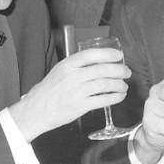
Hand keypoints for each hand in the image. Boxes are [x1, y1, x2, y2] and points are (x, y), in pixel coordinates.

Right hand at [10, 48, 129, 142]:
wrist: (36, 110)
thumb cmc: (48, 90)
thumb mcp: (59, 71)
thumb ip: (77, 66)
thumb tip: (100, 62)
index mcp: (67, 65)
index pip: (91, 54)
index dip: (108, 53)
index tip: (119, 55)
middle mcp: (73, 76)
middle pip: (102, 70)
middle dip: (119, 70)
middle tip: (127, 72)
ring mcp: (77, 92)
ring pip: (105, 85)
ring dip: (119, 85)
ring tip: (124, 86)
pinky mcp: (80, 106)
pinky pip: (103, 100)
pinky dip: (115, 97)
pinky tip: (119, 96)